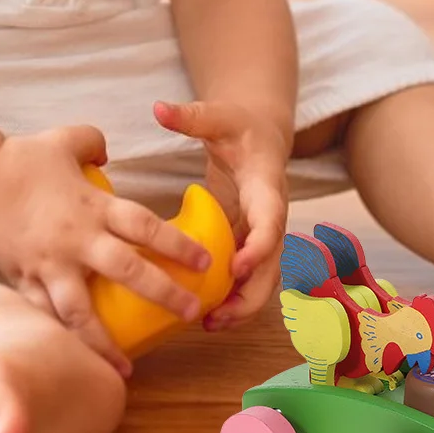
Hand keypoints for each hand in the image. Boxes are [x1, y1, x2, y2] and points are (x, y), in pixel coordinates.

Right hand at [0, 123, 210, 376]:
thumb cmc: (23, 158)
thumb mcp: (67, 139)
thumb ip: (95, 143)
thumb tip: (108, 154)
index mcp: (93, 206)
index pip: (145, 226)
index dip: (178, 244)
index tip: (205, 262)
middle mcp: (76, 239)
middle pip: (127, 270)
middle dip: (162, 293)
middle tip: (190, 312)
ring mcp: (49, 264)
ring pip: (81, 311)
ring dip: (104, 342)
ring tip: (125, 369)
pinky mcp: (24, 280)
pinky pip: (45, 316)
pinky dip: (60, 339)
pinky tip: (73, 362)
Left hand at [152, 100, 289, 329]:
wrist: (261, 135)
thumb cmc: (240, 126)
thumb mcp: (218, 116)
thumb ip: (191, 115)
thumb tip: (159, 108)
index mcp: (267, 186)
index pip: (272, 220)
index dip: (259, 246)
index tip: (237, 266)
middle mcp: (271, 216)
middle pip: (274, 262)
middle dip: (251, 292)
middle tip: (219, 314)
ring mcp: (262, 233)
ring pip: (264, 278)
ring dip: (242, 304)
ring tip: (210, 324)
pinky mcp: (248, 242)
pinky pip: (248, 277)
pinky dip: (232, 298)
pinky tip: (206, 315)